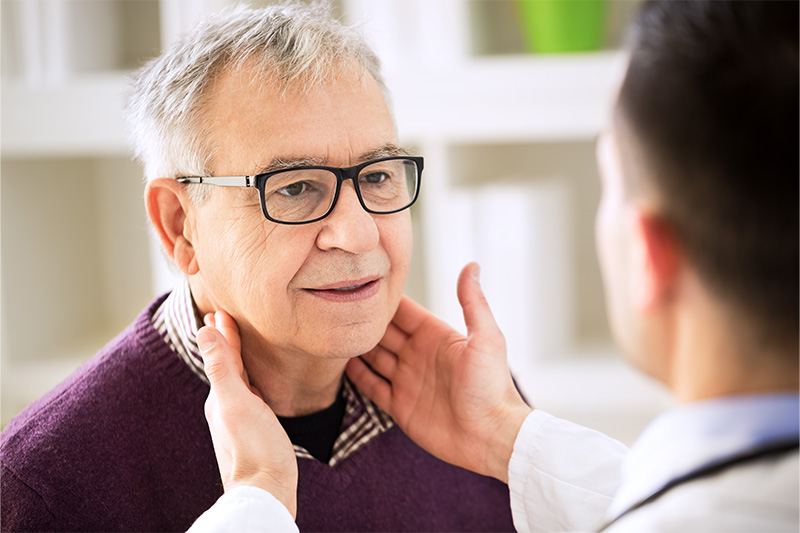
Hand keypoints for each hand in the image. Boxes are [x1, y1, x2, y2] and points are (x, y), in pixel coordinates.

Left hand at [198, 311, 297, 517]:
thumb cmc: (255, 448)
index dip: (223, 332)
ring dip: (236, 359)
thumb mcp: (236, 402)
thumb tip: (204, 331)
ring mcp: (240, 421)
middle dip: (226, 342)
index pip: (222, 355)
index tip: (221, 311)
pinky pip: (250, 397)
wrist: (267, 493)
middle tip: (223, 319)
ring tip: (237, 343)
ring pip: (237, 381)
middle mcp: (226, 407)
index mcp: (220, 396)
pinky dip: (250, 381)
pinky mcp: (254, 433)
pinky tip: (256, 386)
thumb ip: (222, 366)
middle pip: (227, 366)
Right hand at [346, 263, 531, 481]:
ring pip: (374, 357)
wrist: (491, 436)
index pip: (404, 311)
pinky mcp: (401, 406)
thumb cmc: (493, 386)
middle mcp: (419, 355)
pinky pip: (373, 387)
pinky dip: (357, 376)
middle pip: (384, 332)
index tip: (360, 282)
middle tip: (335, 305)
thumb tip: (471, 265)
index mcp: (436, 336)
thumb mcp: (486, 338)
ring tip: (332, 331)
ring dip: (356, 346)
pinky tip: (339, 365)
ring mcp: (408, 381)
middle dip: (363, 321)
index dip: (384, 299)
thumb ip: (473, 302)